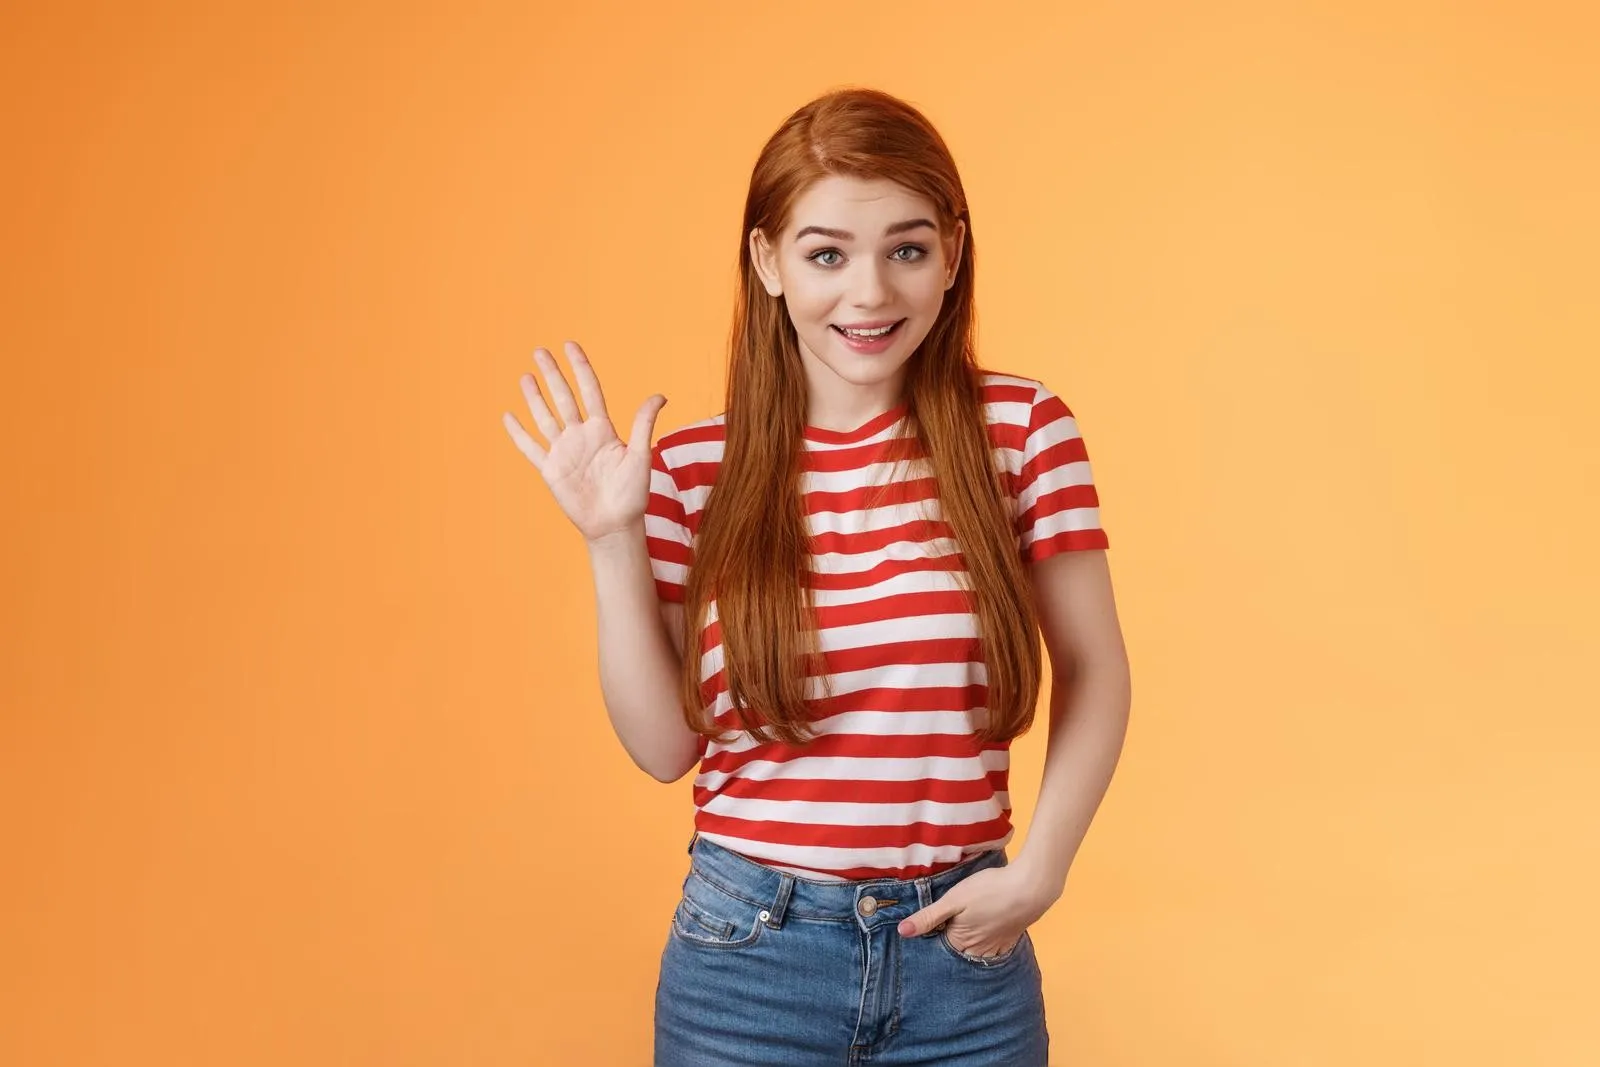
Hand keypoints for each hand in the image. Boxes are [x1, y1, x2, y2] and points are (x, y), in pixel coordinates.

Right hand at [502, 340, 668, 543]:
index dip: (580, 367)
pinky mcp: (551, 470)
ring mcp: (564, 452)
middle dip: (552, 374)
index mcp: (603, 430)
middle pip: (563, 398)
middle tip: (539, 351)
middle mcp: (581, 436)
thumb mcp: (641, 456)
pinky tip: (508, 416)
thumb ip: (643, 425)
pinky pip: (531, 448)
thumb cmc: (632, 494)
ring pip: (545, 417)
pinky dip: (519, 433)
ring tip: (525, 376)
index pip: (589, 390)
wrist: (615, 525)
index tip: (570, 345)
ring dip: (534, 397)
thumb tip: (660, 395)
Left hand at [896, 865, 1053, 957]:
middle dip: (949, 944)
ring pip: (976, 953)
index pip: (938, 947)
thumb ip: (929, 917)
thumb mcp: (954, 899)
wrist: (1030, 888)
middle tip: (944, 928)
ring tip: (963, 931)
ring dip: (968, 946)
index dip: (931, 936)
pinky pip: (993, 950)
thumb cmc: (989, 890)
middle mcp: (978, 950)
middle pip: (957, 953)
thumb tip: (902, 932)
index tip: (928, 927)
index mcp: (960, 941)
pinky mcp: (1010, 940)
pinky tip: (984, 933)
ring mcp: (996, 947)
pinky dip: (986, 945)